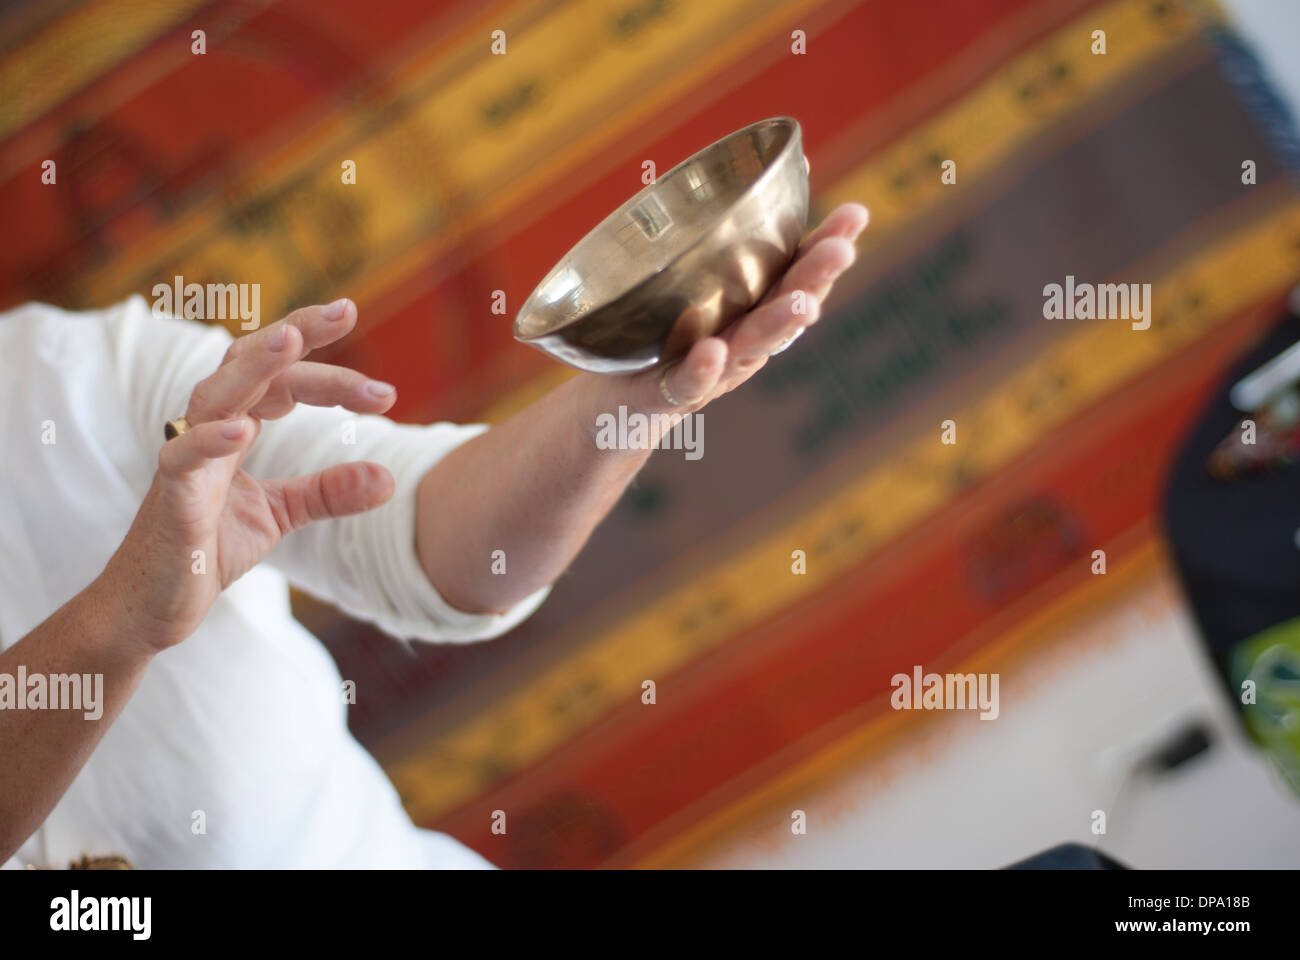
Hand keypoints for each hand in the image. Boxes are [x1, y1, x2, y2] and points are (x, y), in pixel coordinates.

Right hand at [105, 299, 398, 651]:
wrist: (151, 607)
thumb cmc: (205, 549)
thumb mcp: (279, 515)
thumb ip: (328, 492)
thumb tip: (389, 478)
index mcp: (234, 428)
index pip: (283, 378)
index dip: (328, 369)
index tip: (382, 381)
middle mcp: (208, 431)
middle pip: (252, 366)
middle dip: (297, 334)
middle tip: (347, 311)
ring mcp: (184, 461)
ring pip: (214, 395)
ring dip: (253, 366)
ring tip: (292, 340)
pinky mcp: (168, 499)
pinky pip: (181, 459)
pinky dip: (210, 441)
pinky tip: (244, 430)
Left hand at [574, 202, 868, 435]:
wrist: (617, 403)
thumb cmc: (666, 335)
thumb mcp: (702, 284)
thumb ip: (733, 243)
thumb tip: (787, 170)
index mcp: (755, 308)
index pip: (800, 272)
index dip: (829, 245)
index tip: (857, 214)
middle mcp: (744, 340)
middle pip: (785, 307)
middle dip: (816, 279)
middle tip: (842, 251)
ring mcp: (712, 370)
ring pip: (751, 347)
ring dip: (777, 325)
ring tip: (801, 303)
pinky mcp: (669, 394)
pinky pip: (688, 382)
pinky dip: (703, 369)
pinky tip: (712, 350)